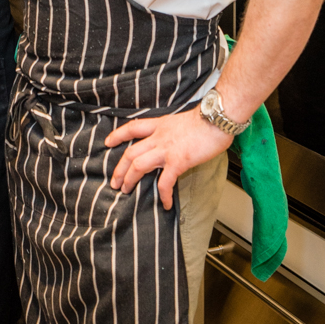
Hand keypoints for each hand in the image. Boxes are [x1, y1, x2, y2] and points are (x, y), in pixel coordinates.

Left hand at [104, 108, 231, 209]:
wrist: (217, 119)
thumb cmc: (205, 120)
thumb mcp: (180, 121)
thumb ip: (171, 131)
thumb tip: (171, 141)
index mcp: (159, 125)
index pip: (132, 128)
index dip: (118, 135)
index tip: (107, 142)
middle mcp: (159, 137)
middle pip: (130, 152)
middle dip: (119, 169)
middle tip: (114, 182)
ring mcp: (166, 149)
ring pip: (138, 165)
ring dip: (130, 180)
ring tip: (126, 191)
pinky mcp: (178, 161)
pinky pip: (164, 182)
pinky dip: (163, 195)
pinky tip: (164, 204)